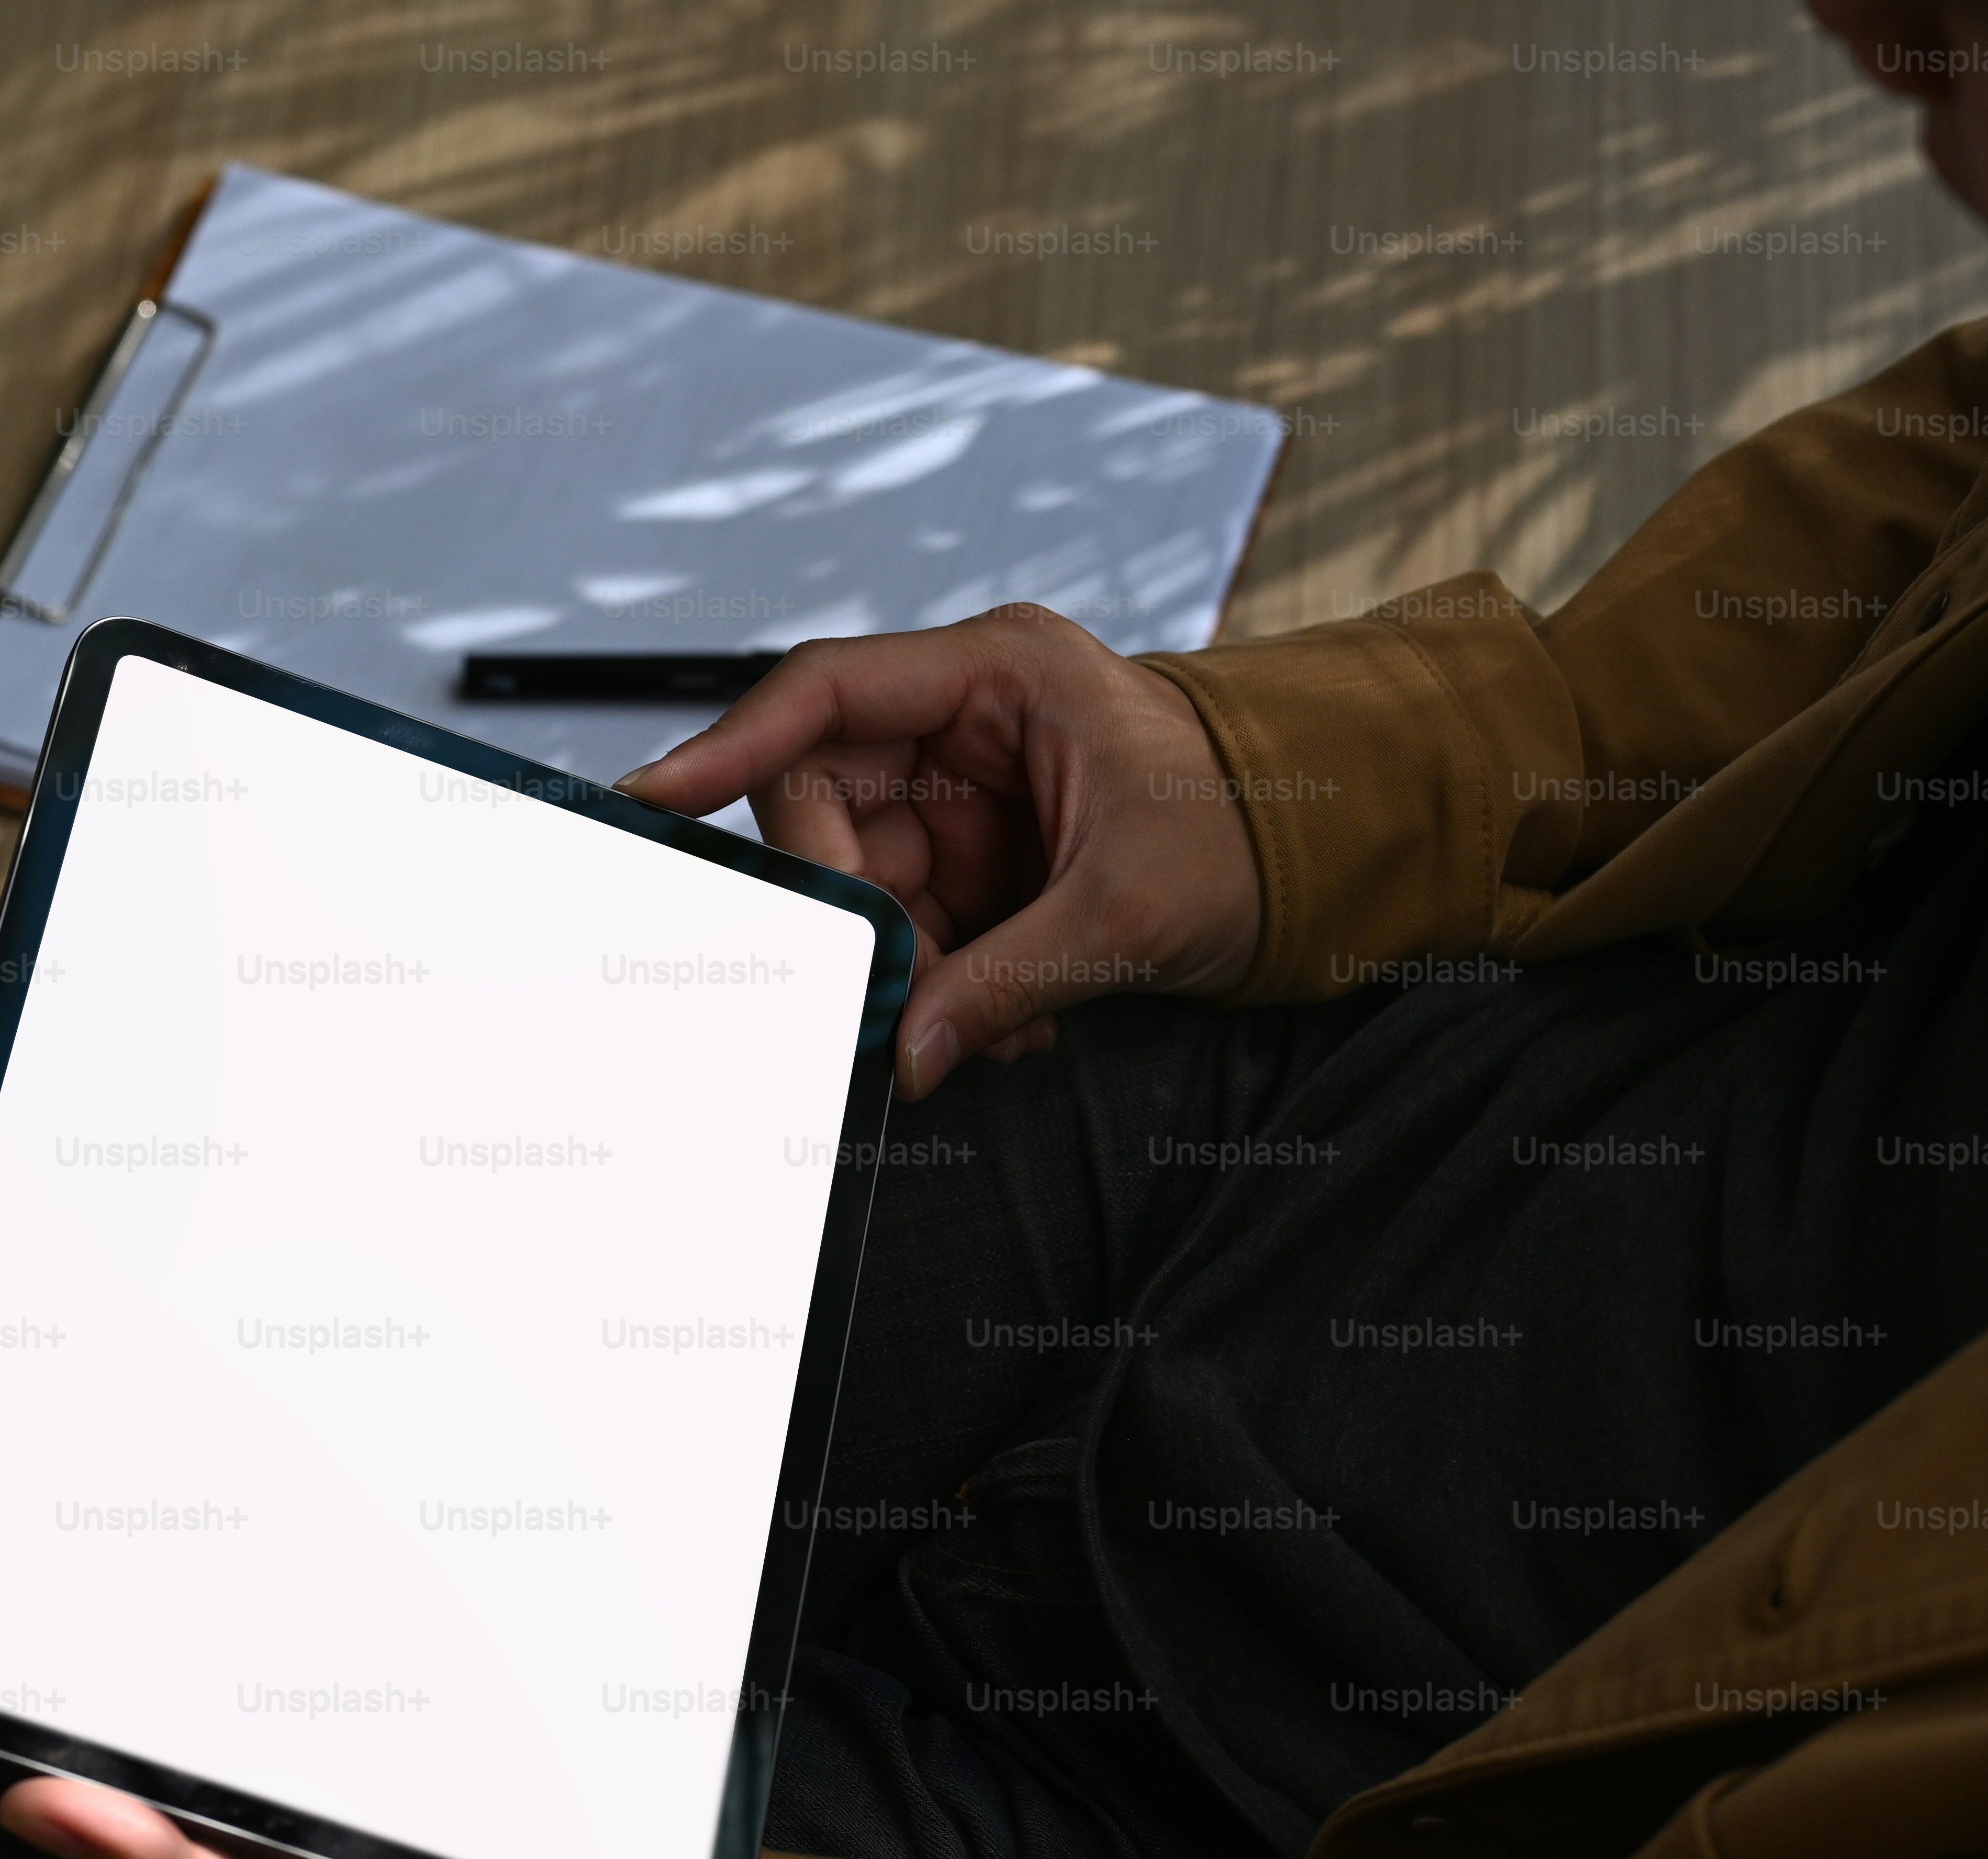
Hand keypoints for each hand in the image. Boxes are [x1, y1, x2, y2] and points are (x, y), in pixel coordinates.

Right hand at [616, 605, 1263, 1099]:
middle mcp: (964, 723)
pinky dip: (941, 986)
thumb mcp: (1133, 906)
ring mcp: (964, 795)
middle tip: (903, 988)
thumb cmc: (1254, 828)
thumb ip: (1007, 978)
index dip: (729, 743)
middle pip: (825, 804)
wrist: (1330, 853)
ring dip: (908, 966)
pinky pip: (910, 925)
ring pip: (861, 881)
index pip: (825, 692)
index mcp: (998, 676)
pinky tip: (1003, 1022)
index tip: (657, 793)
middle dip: (853, 908)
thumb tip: (910, 1053)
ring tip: (988, 1024)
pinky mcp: (976, 861)